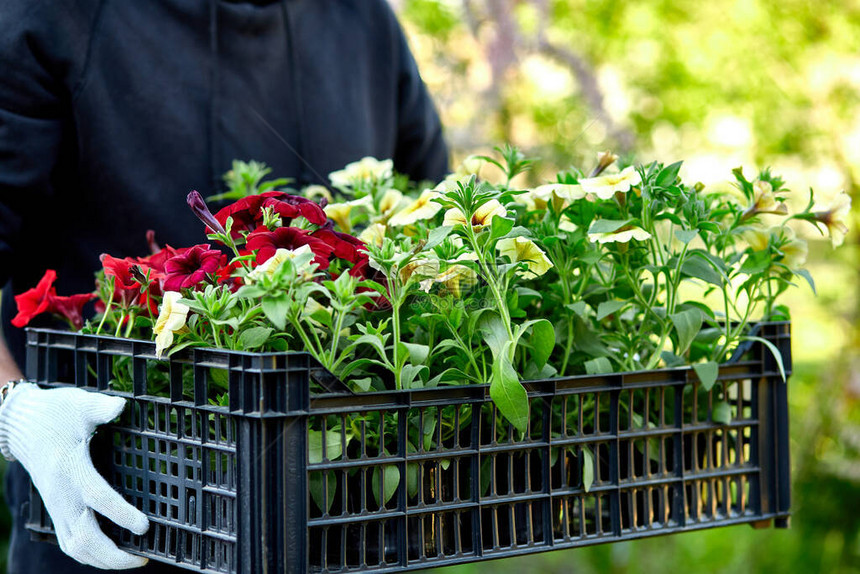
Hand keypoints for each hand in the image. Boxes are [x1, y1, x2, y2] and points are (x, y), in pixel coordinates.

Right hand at [0, 383, 148, 568]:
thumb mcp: (79, 403)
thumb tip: (121, 406)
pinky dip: (88, 554)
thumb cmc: (55, 413)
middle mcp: (62, 493)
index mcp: (70, 469)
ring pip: (75, 546)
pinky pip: (67, 541)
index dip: (121, 514)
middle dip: (113, 556)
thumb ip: (101, 406)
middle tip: (143, 560)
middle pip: (84, 537)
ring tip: (132, 562)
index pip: (97, 498)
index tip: (144, 526)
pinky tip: (108, 555)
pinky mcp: (55, 508)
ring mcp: (56, 504)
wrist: (21, 423)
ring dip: (102, 560)